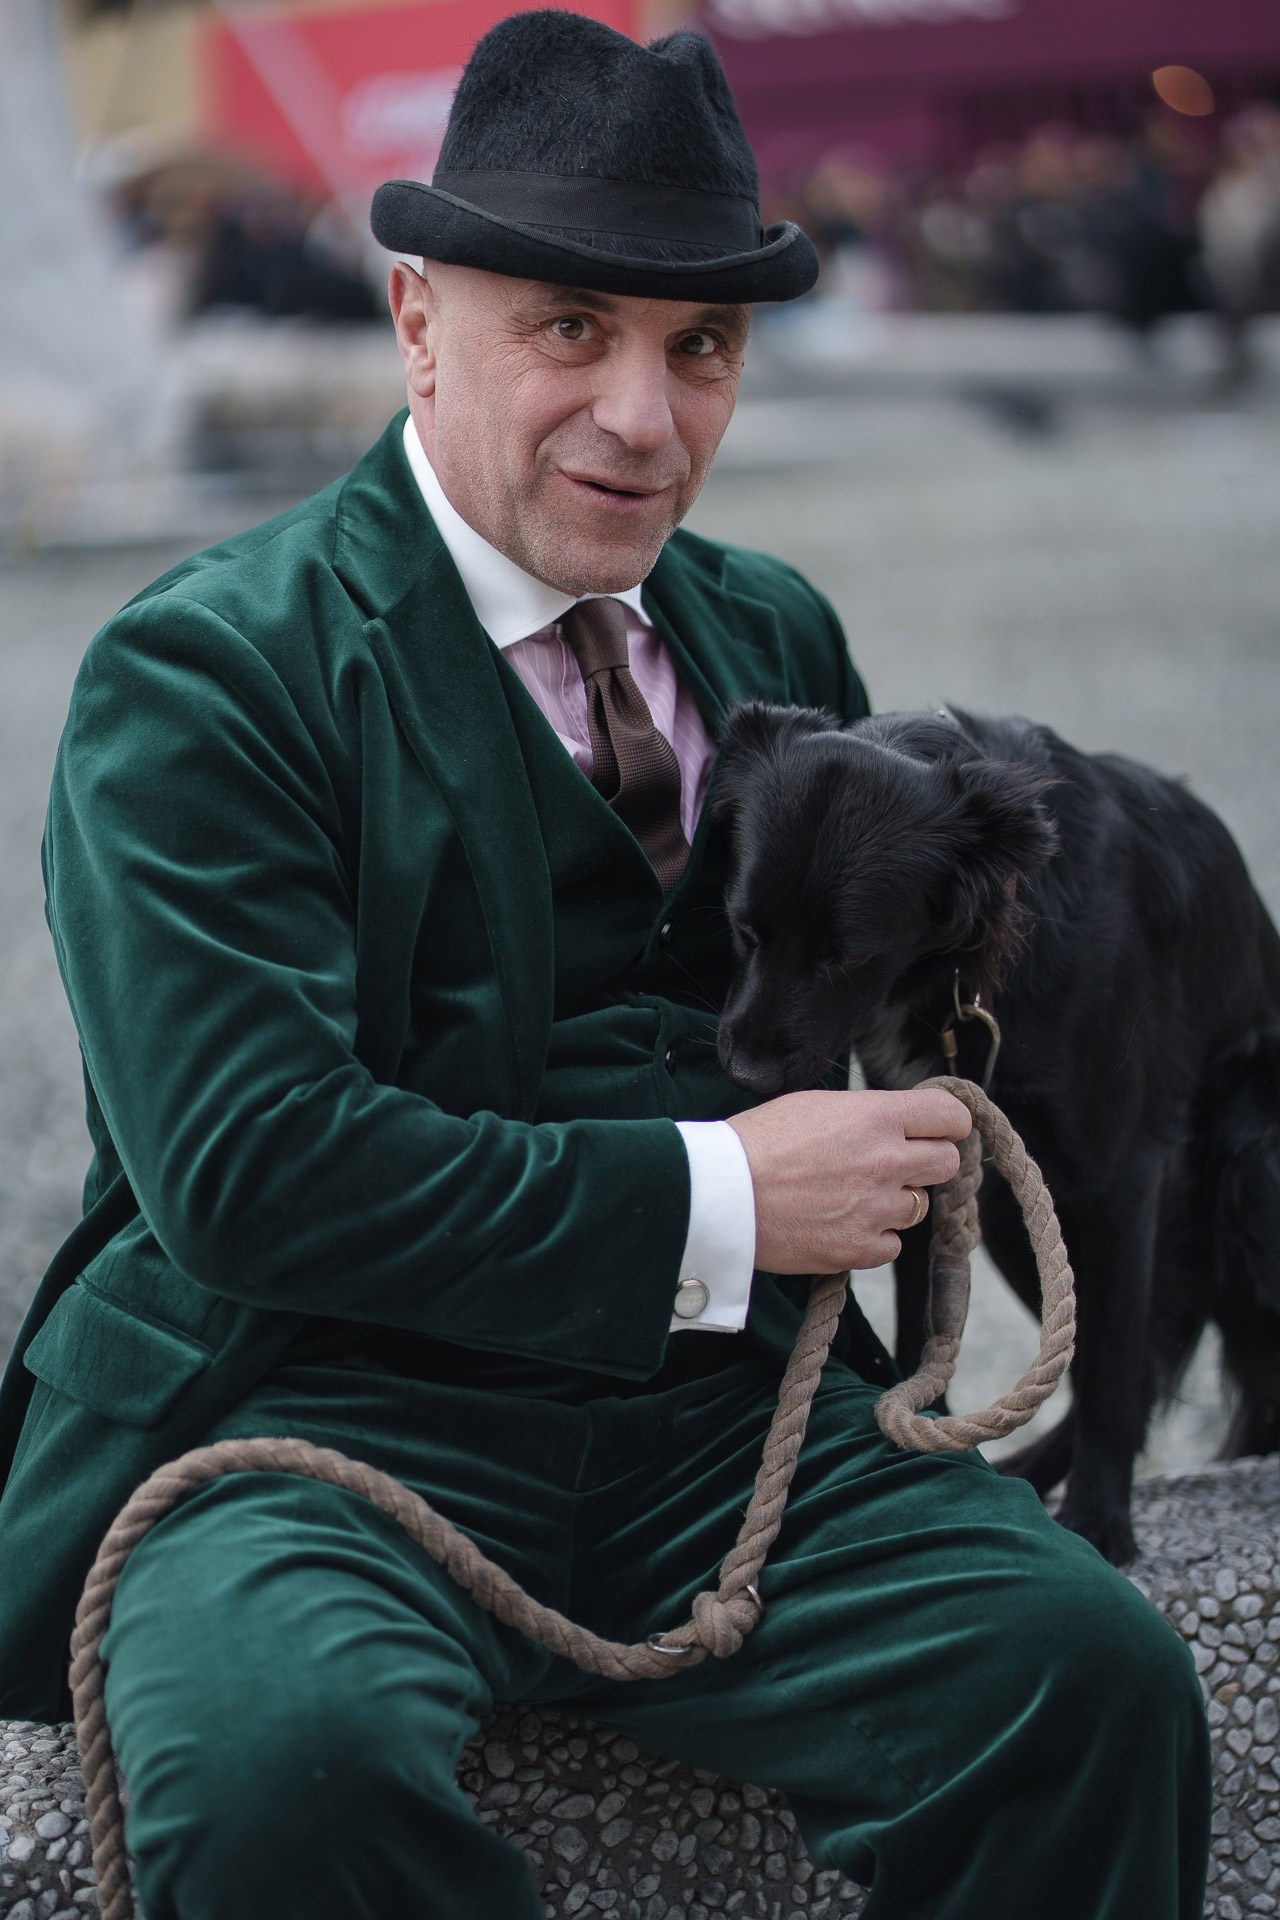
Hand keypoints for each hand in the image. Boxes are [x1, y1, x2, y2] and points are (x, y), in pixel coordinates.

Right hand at [726, 1088, 970, 1273]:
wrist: (720, 1194)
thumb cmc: (757, 1142)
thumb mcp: (815, 1105)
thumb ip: (866, 1115)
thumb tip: (895, 1124)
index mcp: (877, 1117)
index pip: (951, 1115)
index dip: (949, 1122)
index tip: (939, 1129)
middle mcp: (887, 1161)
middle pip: (947, 1162)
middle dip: (927, 1162)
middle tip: (897, 1165)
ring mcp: (877, 1209)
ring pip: (918, 1207)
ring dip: (894, 1202)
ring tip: (851, 1196)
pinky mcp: (859, 1249)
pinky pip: (891, 1245)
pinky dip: (872, 1237)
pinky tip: (839, 1224)